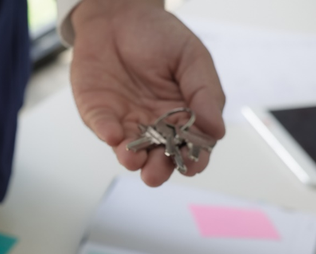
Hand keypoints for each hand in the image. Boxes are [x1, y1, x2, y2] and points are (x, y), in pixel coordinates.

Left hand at [70, 0, 225, 186]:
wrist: (119, 15)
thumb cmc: (159, 36)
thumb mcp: (192, 58)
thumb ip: (205, 93)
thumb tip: (217, 130)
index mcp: (181, 116)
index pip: (190, 145)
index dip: (193, 159)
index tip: (193, 166)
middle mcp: (152, 126)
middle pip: (157, 156)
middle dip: (157, 168)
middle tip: (156, 174)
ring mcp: (124, 122)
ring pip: (128, 150)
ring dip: (131, 158)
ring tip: (134, 161)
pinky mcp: (98, 113)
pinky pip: (103, 127)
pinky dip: (107, 132)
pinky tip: (113, 134)